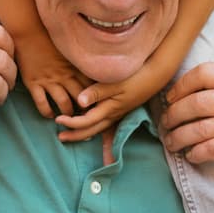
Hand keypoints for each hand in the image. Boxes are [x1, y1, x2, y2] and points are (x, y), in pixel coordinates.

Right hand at [14, 28, 91, 117]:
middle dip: (85, 110)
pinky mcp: (34, 83)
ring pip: (63, 104)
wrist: (29, 29)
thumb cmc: (50, 36)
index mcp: (75, 66)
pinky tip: (50, 115)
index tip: (100, 104)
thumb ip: (81, 56)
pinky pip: (42, 104)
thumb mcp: (70, 46)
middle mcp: (64, 75)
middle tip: (88, 117)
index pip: (92, 86)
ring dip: (68, 114)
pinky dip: (47, 112)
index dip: (97, 97)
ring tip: (69, 118)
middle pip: (80, 98)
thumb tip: (96, 62)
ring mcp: (49, 80)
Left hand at [55, 55, 170, 142]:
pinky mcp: (121, 107)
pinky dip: (99, 130)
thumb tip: (79, 102)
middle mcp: (113, 114)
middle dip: (76, 135)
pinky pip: (107, 123)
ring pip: (99, 128)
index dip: (71, 123)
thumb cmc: (135, 76)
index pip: (86, 121)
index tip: (58, 120)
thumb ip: (97, 91)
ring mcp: (118, 112)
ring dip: (86, 134)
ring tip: (74, 136)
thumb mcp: (115, 82)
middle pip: (92, 129)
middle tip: (61, 138)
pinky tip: (96, 131)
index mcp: (109, 109)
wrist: (155, 75)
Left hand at [161, 22, 213, 179]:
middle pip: (197, 102)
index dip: (181, 85)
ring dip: (179, 137)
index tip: (170, 98)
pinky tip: (192, 154)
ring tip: (172, 141)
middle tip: (165, 123)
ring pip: (201, 129)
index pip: (204, 72)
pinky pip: (213, 149)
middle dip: (174, 114)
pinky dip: (197, 153)